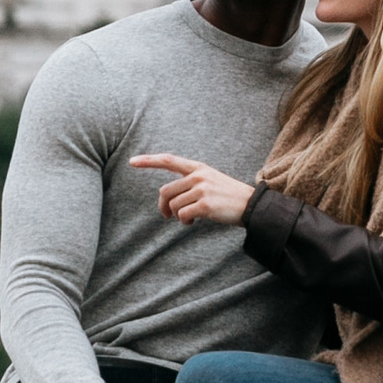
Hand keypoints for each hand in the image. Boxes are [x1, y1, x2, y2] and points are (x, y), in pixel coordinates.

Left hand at [132, 150, 255, 227]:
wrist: (250, 205)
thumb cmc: (227, 196)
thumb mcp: (210, 180)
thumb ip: (190, 182)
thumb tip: (168, 198)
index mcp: (198, 168)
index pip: (168, 160)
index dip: (149, 161)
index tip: (132, 161)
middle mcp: (198, 176)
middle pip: (165, 191)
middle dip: (164, 205)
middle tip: (167, 214)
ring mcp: (202, 190)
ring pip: (173, 205)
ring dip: (178, 216)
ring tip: (189, 218)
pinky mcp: (205, 205)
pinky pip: (182, 215)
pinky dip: (184, 222)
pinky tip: (192, 222)